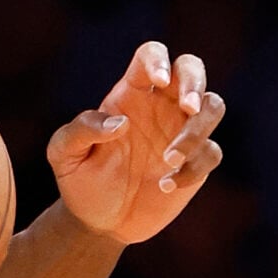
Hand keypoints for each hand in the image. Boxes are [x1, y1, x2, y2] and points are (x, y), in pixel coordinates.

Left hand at [49, 42, 226, 244]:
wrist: (96, 221)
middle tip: (188, 107)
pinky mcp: (195, 161)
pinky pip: (210, 153)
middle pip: (192, 69)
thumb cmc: (80, 180)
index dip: (158, 60)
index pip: (150, 56)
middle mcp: (160, 106)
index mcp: (130, 94)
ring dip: (196, 130)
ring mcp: (181, 131)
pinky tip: (164, 186)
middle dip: (195, 81)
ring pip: (212, 107)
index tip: (158, 80)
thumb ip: (81, 131)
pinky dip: (193, 168)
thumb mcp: (64, 155)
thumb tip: (119, 123)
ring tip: (168, 159)